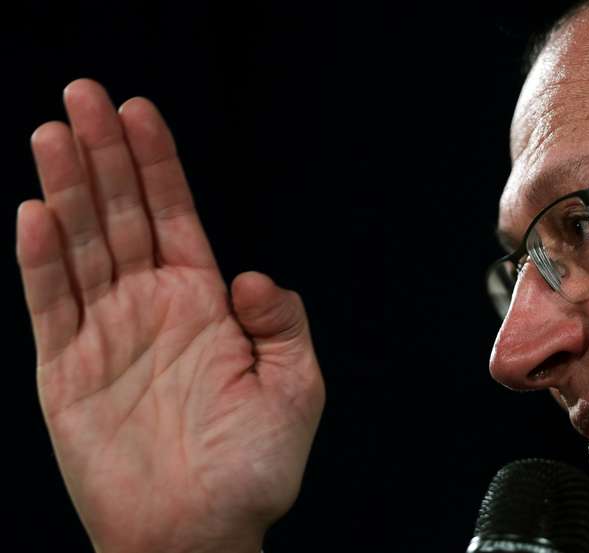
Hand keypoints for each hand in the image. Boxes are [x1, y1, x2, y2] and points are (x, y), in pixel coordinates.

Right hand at [16, 79, 324, 552]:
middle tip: (83, 95)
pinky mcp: (68, 372)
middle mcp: (152, 307)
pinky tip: (34, 215)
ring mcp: (108, 335)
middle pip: (124, 216)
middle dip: (105, 157)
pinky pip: (50, 307)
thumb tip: (253, 275)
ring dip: (67, 192)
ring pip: (82, 248)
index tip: (138, 112)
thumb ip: (285, 323)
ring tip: (53, 135)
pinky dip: (40, 262)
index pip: (175, 216)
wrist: (200, 532)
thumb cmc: (253, 467)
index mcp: (203, 304)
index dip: (157, 164)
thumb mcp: (297, 387)